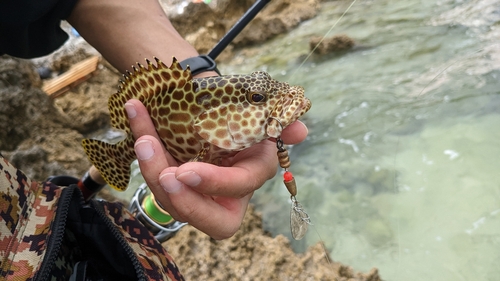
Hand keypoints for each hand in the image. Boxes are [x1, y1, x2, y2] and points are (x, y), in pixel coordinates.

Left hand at [125, 99, 307, 238]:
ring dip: (152, 169)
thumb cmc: (240, 111)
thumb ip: (281, 125)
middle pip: (204, 216)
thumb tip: (299, 131)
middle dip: (181, 200)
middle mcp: (222, 191)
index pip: (238, 188)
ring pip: (171, 198)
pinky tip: (136, 115)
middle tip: (163, 175)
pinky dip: (143, 146)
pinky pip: (154, 174)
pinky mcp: (170, 179)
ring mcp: (194, 190)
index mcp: (249, 176)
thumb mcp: (261, 115)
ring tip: (143, 138)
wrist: (213, 102)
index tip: (186, 170)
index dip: (215, 184)